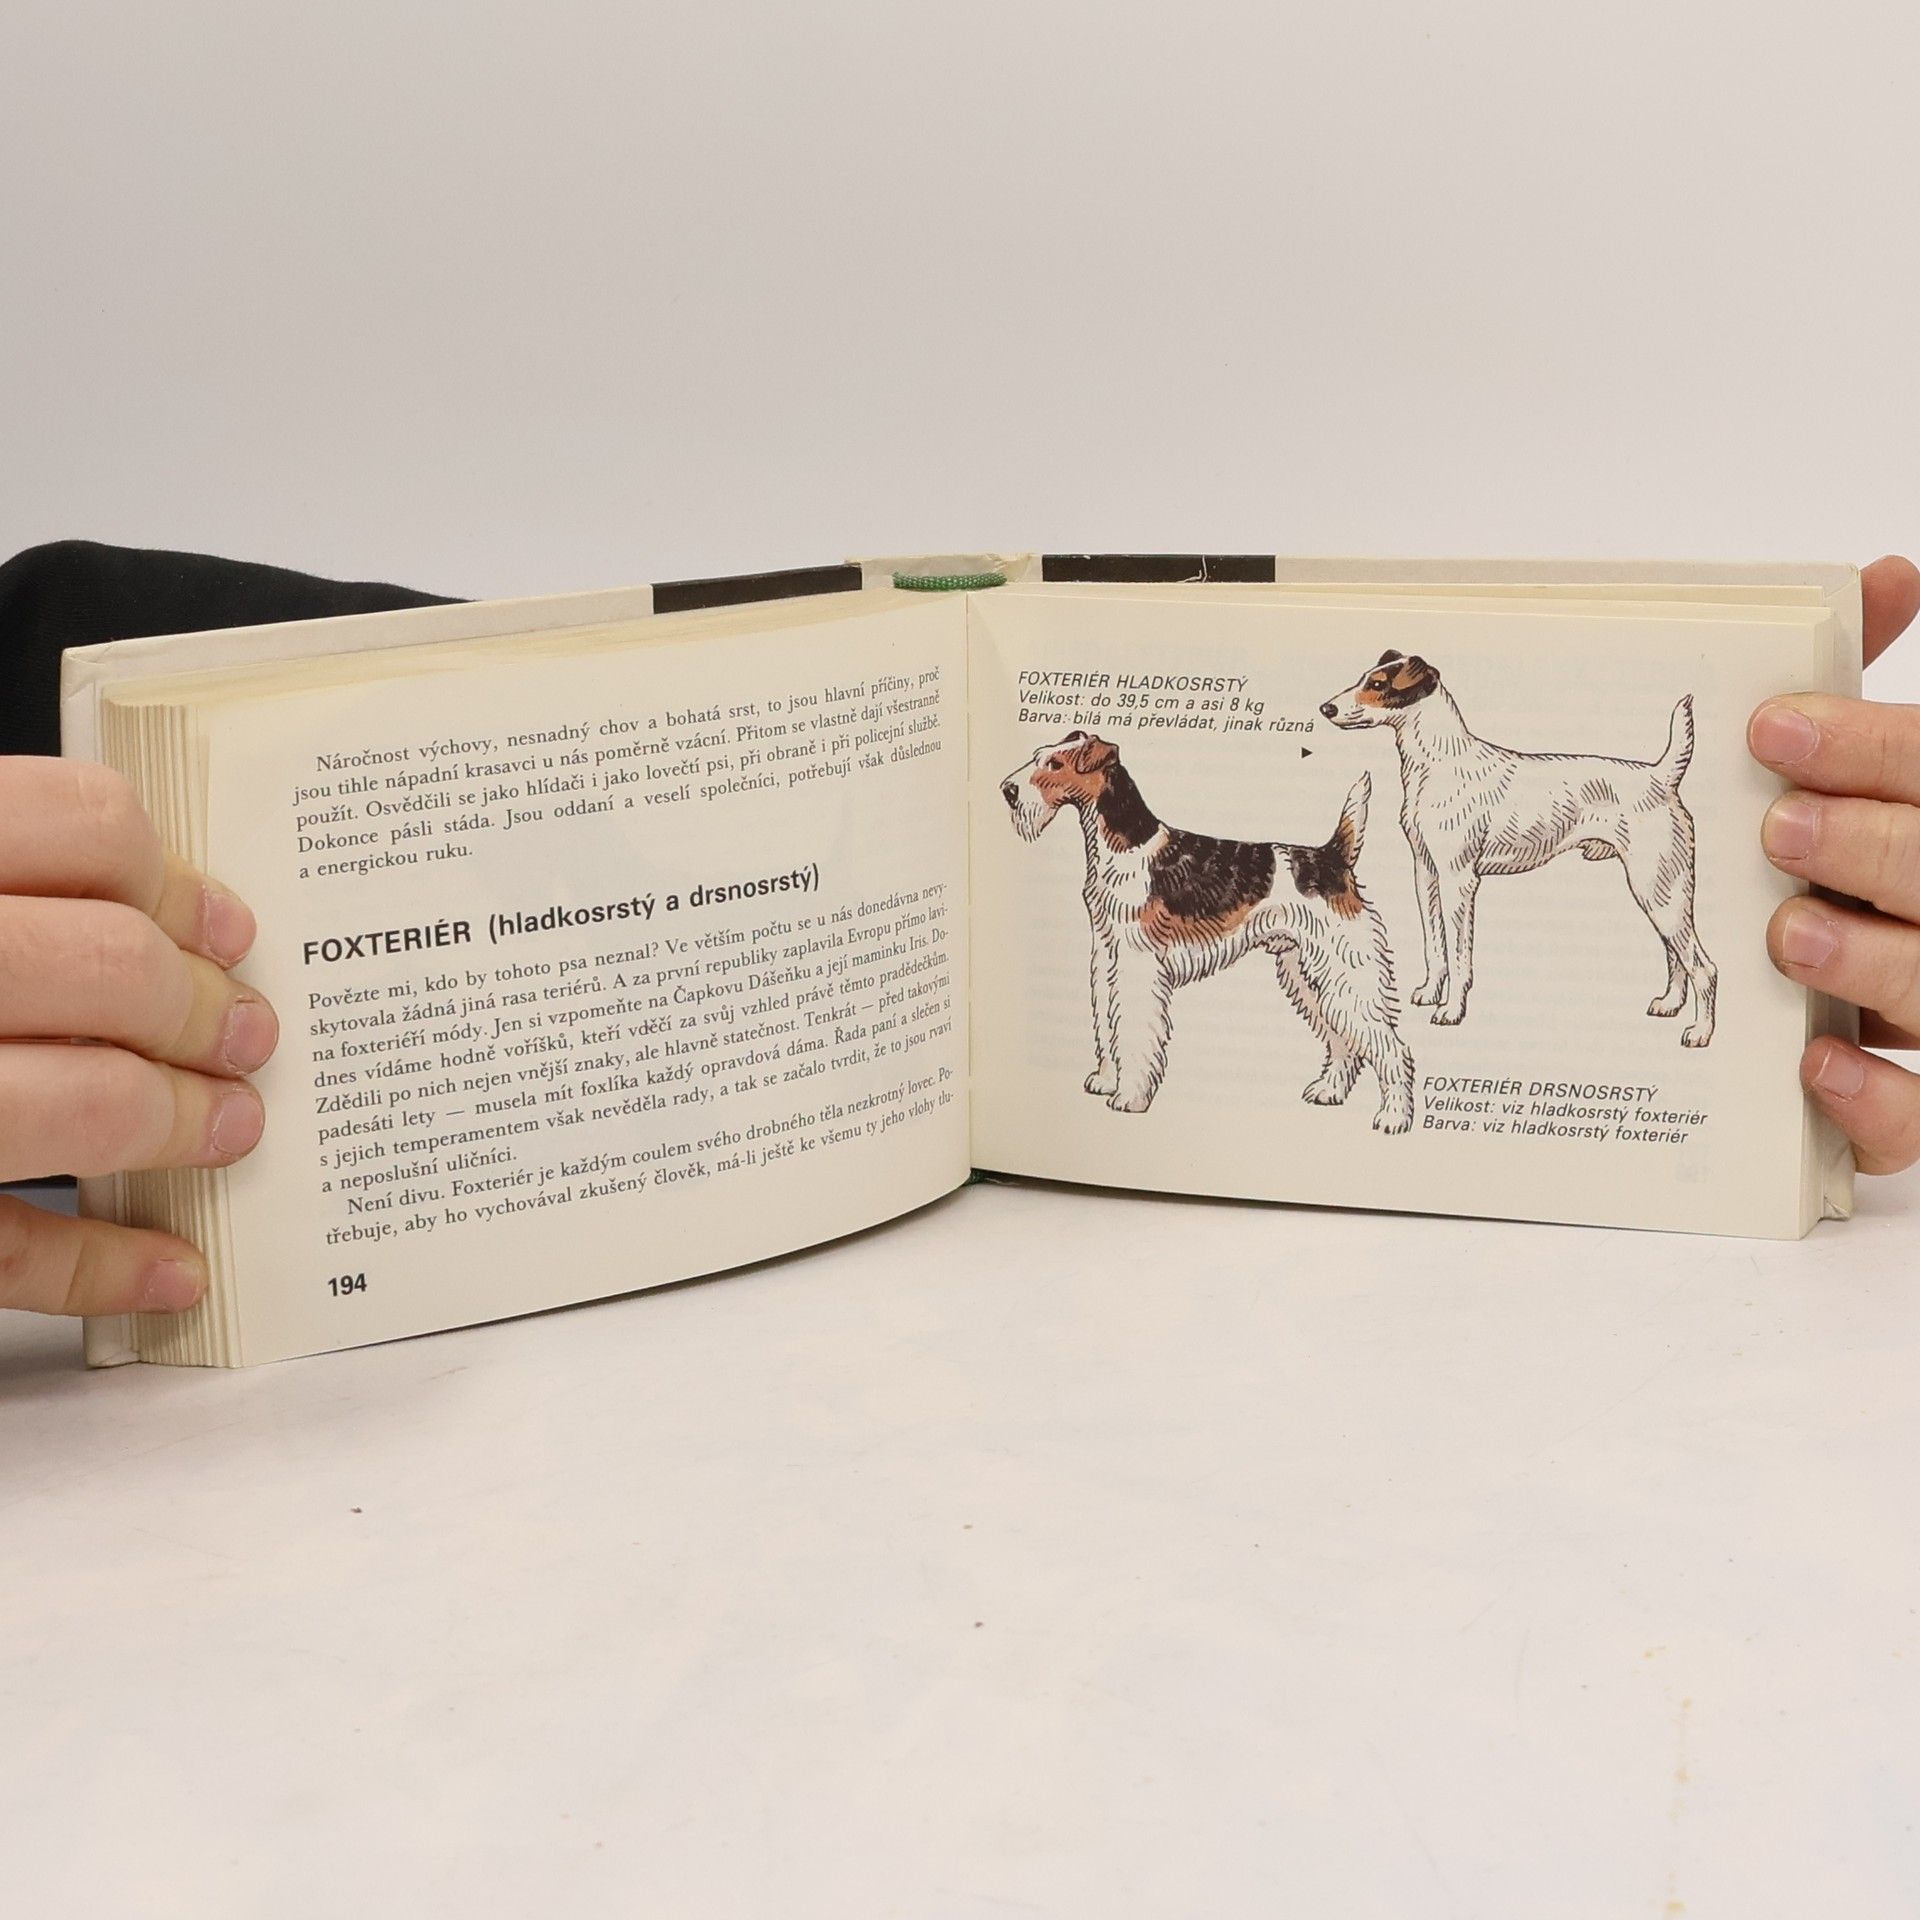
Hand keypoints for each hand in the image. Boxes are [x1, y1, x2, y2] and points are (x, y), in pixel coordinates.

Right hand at [0, 760, 276, 1315]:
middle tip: (251, 1035)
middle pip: (105, 965)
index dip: (174, 880)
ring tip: (233, 1128)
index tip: (230, 929)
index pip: (80, 826)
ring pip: (80, 1106)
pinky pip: (7, 1251)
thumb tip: (168, 920)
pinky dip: (102, 1269)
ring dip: (182, 1123)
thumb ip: (16, 884)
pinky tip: (174, 1268)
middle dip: (204, 1007)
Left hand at [1749, 554, 1919, 1172]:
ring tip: (1790, 933)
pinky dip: (1873, 1101)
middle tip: (1781, 825)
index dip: (1872, 751)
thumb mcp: (1874, 784)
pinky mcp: (1919, 1109)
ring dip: (1872, 964)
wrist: (1876, 968)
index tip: (1771, 726)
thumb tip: (1889, 573)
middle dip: (1876, 849)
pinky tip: (1812, 1062)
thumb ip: (1871, 693)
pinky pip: (1918, 1123)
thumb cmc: (1871, 870)